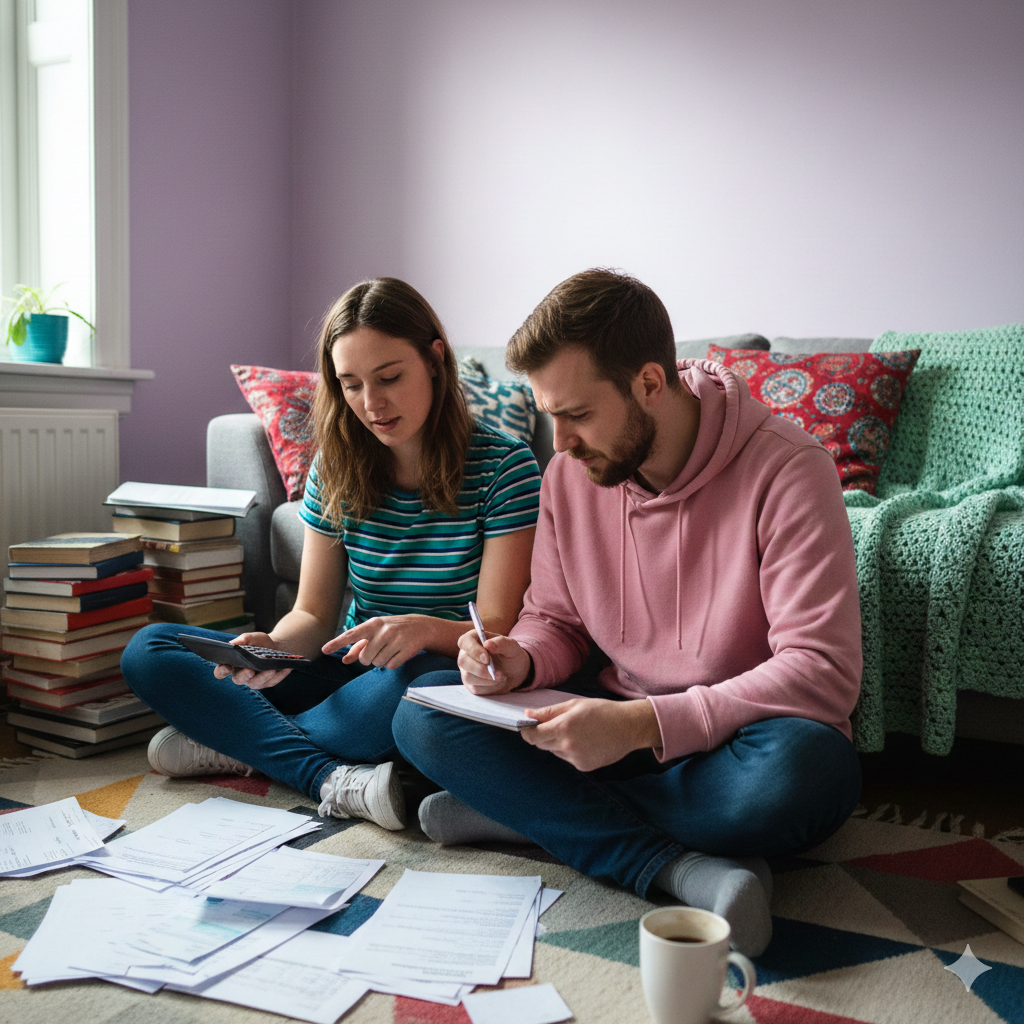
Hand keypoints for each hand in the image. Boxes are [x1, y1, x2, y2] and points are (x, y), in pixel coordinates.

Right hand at [212, 631, 293, 689]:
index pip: (221, 671)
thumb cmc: (261, 643)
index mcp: (233, 664)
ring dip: (263, 677)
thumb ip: (244, 638)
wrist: (278, 648)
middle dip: (244, 675)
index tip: (226, 666)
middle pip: (238, 679)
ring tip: (271, 669)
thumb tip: (234, 643)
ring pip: (255, 683)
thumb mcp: (254, 637)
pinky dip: (279, 675)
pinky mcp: (267, 683)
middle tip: (249, 670)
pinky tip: (286, 668)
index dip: (221, 671)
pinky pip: (272, 681)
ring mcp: (254, 680)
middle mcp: (241, 674)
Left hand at [322, 615, 432, 670]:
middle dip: (369, 658)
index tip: (324, 650)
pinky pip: (391, 666)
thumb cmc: (392, 630)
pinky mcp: (406, 649)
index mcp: (373, 624)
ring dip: (382, 661)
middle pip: (365, 658)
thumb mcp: (375, 633)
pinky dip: (393, 663)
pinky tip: (398, 653)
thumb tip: (344, 659)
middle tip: (378, 650)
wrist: (420, 627)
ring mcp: (396, 639)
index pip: (351, 635)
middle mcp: (383, 630)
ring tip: (390, 650)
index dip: (337, 643)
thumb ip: (358, 646)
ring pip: (378, 663)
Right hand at [457, 630, 530, 694]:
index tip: (487, 659)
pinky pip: (475, 688)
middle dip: (481, 669)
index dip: (474, 650)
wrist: (515, 672)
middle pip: (463, 661)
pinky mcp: (470, 684)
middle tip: (498, 673)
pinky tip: (497, 682)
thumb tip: (487, 644)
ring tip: (501, 676)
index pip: (464, 641)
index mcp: (474, 639)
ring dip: (488, 679)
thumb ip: (501, 642)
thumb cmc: (511, 655)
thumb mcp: (512, 646)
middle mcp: (466, 654)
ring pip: (468, 676)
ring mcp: (466, 670)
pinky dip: (489, 686)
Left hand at [520, 698, 660, 771]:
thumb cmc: (601, 711)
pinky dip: (570, 751)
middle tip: (556, 725)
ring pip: (555, 751)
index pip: (533, 736)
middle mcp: (567, 746)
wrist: (628, 727)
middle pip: (541, 745)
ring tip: (577, 732)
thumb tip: (528, 715)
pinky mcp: (583, 766)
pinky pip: (568, 758)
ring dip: (557, 743)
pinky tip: (585, 741)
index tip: (526, 728)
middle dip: (543, 736)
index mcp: (563, 727)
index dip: (526, 732)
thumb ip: (549, 712)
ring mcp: (575, 759)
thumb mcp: (574, 705)